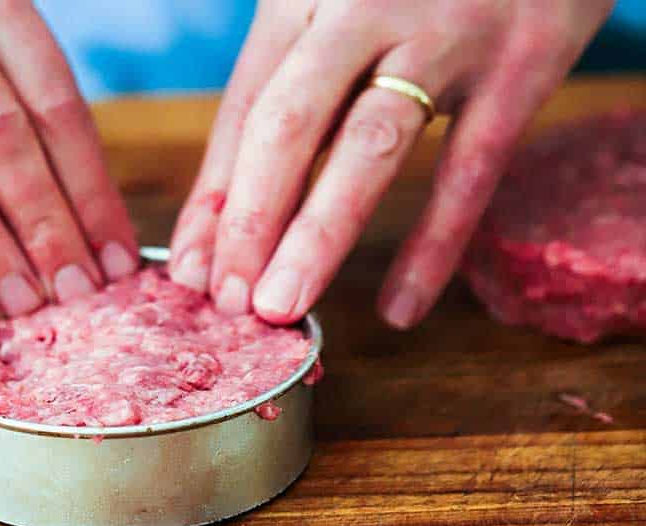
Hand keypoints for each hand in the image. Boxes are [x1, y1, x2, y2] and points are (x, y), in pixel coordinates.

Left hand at [169, 0, 611, 327]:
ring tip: (281, 307)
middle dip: (248, 221)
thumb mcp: (344, 5)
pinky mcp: (521, 62)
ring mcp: (446, 34)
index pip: (247, 106)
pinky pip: (468, 171)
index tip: (190, 275)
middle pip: (290, 124)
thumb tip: (222, 215)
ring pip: (367, 146)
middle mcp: (366, 5)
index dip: (215, 198)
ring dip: (317, 236)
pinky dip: (432, 247)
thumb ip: (292, 91)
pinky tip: (400, 309)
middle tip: (226, 302)